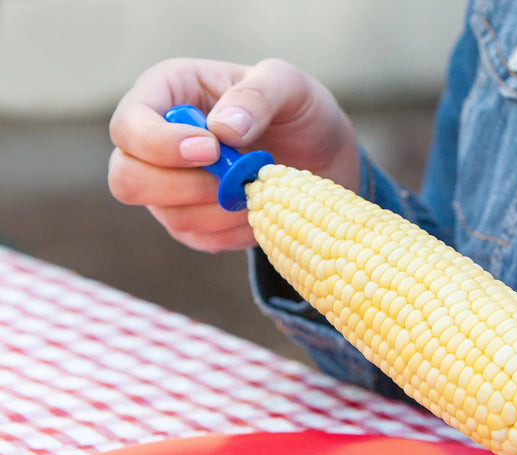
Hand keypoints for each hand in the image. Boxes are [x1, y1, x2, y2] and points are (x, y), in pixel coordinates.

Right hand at [108, 57, 359, 251]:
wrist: (322, 159)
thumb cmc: (299, 113)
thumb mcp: (290, 87)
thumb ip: (257, 96)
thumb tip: (222, 129)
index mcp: (167, 93)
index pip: (129, 126)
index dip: (159, 144)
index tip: (211, 150)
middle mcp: (155, 142)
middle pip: (128, 179)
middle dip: (184, 186)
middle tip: (234, 178)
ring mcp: (168, 186)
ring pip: (168, 215)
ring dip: (221, 209)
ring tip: (257, 187)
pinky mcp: (191, 222)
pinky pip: (198, 238)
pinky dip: (233, 229)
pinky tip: (258, 207)